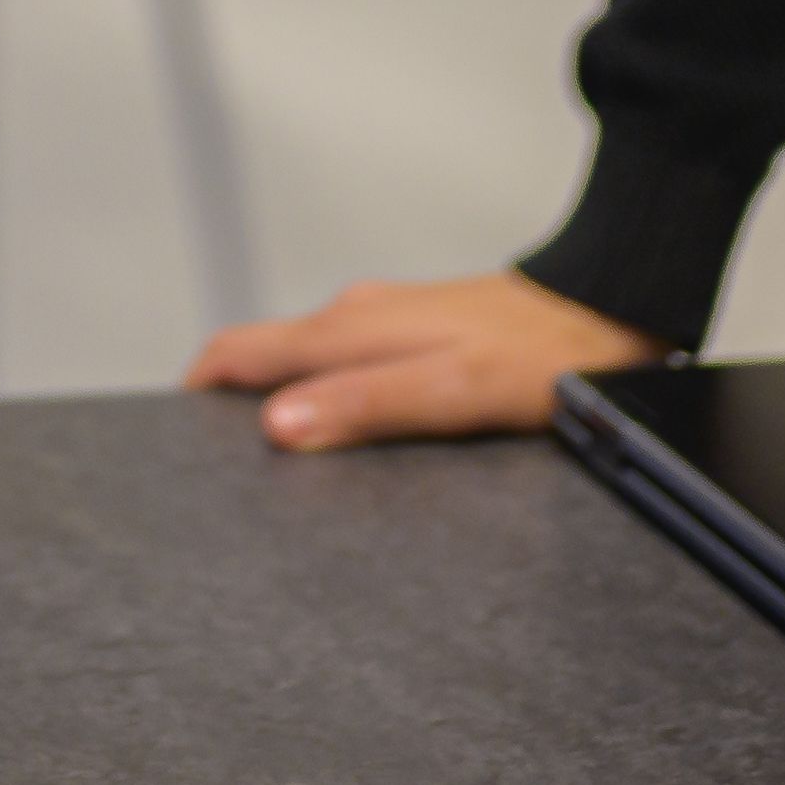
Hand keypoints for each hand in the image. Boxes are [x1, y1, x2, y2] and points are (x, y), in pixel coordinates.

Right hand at [187, 270, 662, 451]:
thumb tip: (275, 429)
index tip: (172, 446)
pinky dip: (327, 401)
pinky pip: (348, 370)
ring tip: (278, 471)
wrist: (612, 307)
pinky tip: (349, 440)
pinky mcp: (421, 338)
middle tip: (219, 477)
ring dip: (281, 405)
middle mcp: (357, 319)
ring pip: (306, 365)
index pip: (236, 354)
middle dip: (228, 408)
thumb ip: (364, 406)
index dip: (195, 396)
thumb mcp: (452, 391)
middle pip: (264, 360)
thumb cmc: (542, 356)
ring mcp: (389, 325)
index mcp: (348, 329)